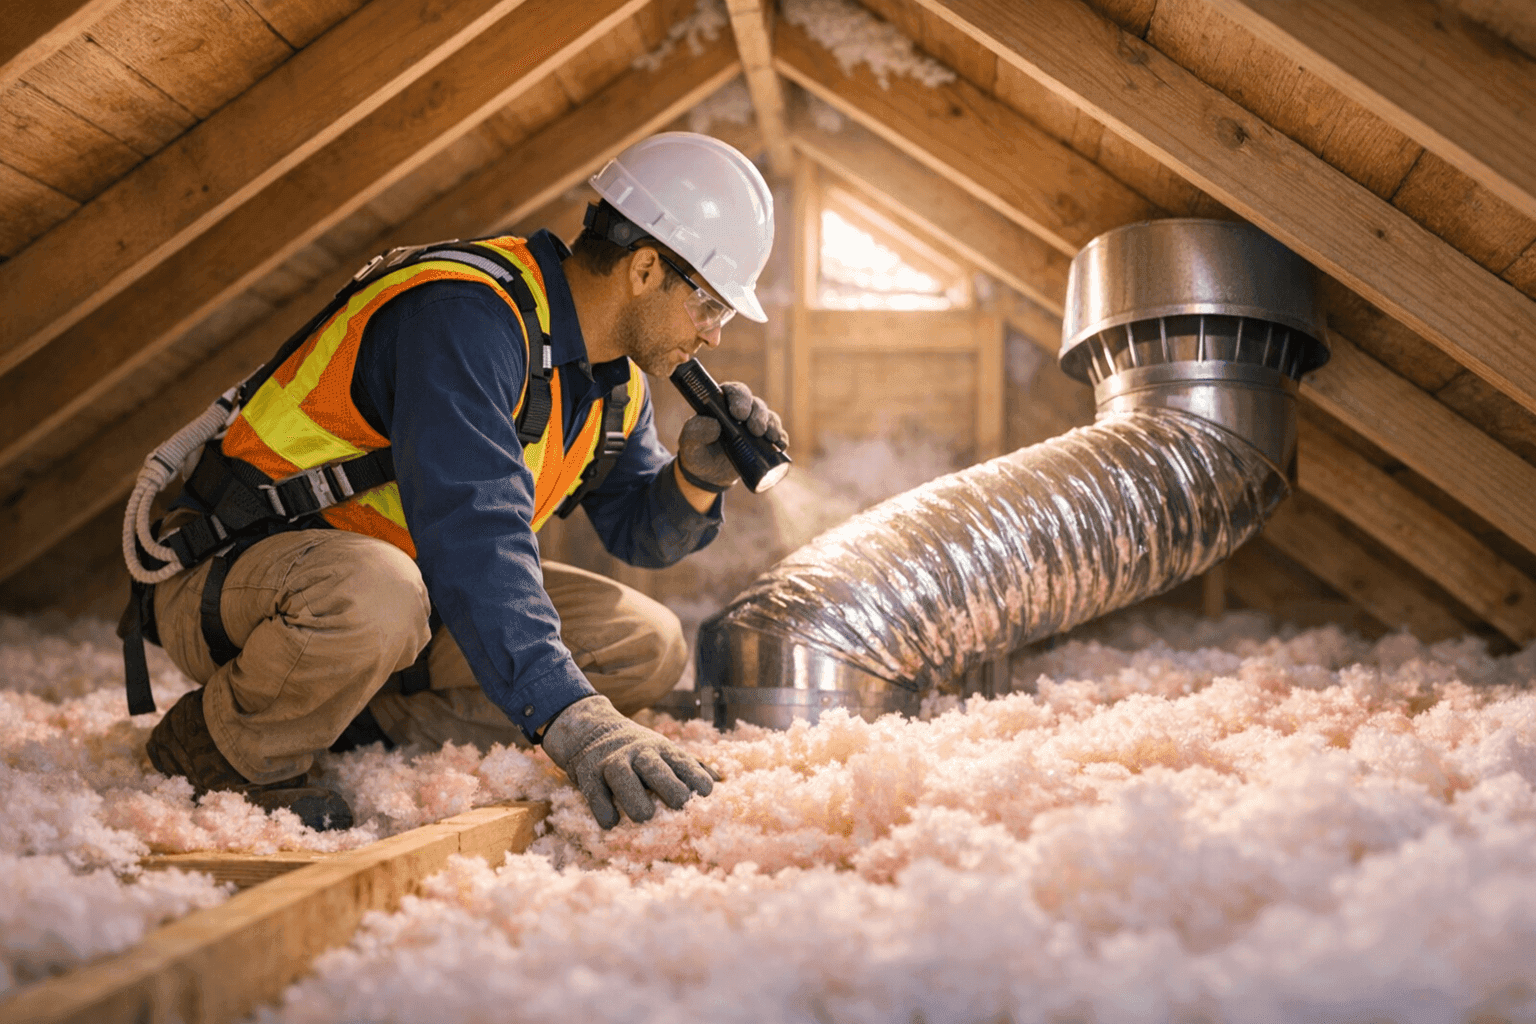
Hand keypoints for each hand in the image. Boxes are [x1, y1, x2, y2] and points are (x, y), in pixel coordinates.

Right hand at [541, 695, 719, 827]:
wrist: (591, 729)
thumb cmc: (639, 750)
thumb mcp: (665, 751)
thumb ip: (691, 766)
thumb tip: (721, 781)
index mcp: (662, 749)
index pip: (681, 761)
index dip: (695, 776)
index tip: (707, 791)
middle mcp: (638, 753)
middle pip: (654, 767)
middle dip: (668, 785)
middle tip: (680, 804)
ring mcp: (612, 762)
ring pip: (623, 777)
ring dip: (634, 797)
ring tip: (645, 816)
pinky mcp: (588, 774)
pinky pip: (595, 791)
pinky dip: (602, 808)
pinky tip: (611, 822)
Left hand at [676, 381, 788, 490]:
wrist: (707, 474)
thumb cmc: (696, 451)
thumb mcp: (689, 442)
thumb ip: (696, 431)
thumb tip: (714, 425)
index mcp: (722, 403)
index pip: (734, 391)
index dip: (740, 399)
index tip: (739, 414)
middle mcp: (741, 410)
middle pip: (755, 404)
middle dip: (758, 415)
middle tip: (755, 430)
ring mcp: (753, 425)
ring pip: (768, 417)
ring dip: (772, 425)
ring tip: (771, 438)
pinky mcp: (763, 441)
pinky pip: (777, 435)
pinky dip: (781, 438)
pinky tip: (781, 445)